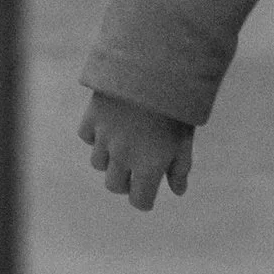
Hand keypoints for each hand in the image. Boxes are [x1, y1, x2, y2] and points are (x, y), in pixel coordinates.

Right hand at [81, 90, 193, 210]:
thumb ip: (180, 168)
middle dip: (126, 183)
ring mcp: (104, 137)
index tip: (148, 194)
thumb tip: (178, 191)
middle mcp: (122, 156)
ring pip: (98, 163)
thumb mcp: (185, 141)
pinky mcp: (92, 118)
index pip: (139, 201)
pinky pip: (87, 137)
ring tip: (127, 145)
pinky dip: (96, 137)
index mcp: (148, 167)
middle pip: (115, 185)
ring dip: (111, 161)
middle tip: (137, 171)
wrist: (154, 71)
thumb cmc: (178, 109)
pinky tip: (111, 128)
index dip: (145, 200)